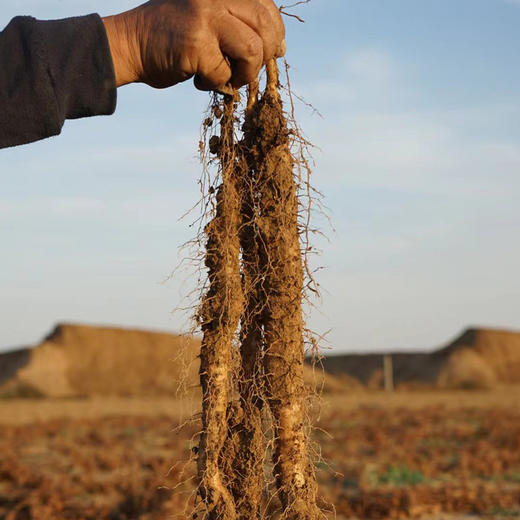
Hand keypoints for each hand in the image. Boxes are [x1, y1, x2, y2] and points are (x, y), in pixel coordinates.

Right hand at [102, 0, 284, 89]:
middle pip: (266, 27)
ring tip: (225, 77)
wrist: (131, 44)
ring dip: (244, 74)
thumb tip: (278, 47)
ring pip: (253, 51)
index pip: (266, 7)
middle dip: (264, 56)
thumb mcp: (209, 16)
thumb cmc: (173, 35)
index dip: (275, 33)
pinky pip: (224, 74)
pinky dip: (214, 85)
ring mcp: (206, 17)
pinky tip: (197, 79)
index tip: (274, 52)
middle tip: (247, 70)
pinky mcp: (196, 44)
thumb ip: (238, 22)